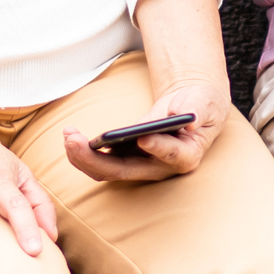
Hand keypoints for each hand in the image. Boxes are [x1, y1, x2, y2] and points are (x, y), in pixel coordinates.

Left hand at [62, 80, 232, 183]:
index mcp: (187, 155)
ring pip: (108, 171)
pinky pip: (102, 164)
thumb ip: (199, 109)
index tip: (143, 136)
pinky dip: (84, 152)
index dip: (158, 148)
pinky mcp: (127, 160)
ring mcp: (142, 166)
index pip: (172, 155)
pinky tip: (71, 135)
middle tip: (75, 140)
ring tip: (68, 135)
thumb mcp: (205, 102)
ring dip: (84, 157)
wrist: (189, 109)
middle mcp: (161, 168)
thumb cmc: (201, 104)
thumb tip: (190, 118)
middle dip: (97, 159)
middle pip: (127, 170)